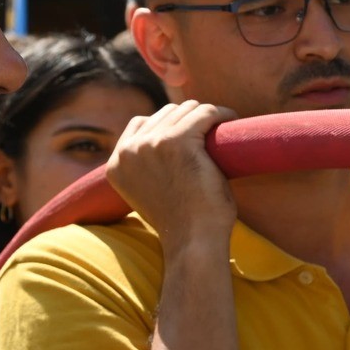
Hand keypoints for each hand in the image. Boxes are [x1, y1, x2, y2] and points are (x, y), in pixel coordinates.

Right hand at [106, 100, 237, 249]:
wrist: (193, 239)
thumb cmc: (184, 222)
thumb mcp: (152, 191)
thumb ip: (149, 169)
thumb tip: (166, 149)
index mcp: (116, 164)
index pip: (141, 124)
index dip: (171, 124)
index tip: (194, 132)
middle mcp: (129, 151)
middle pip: (165, 113)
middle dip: (191, 118)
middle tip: (213, 131)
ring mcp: (151, 144)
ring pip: (186, 110)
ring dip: (208, 115)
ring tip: (225, 126)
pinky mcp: (178, 142)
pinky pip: (205, 113)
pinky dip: (222, 114)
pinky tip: (232, 120)